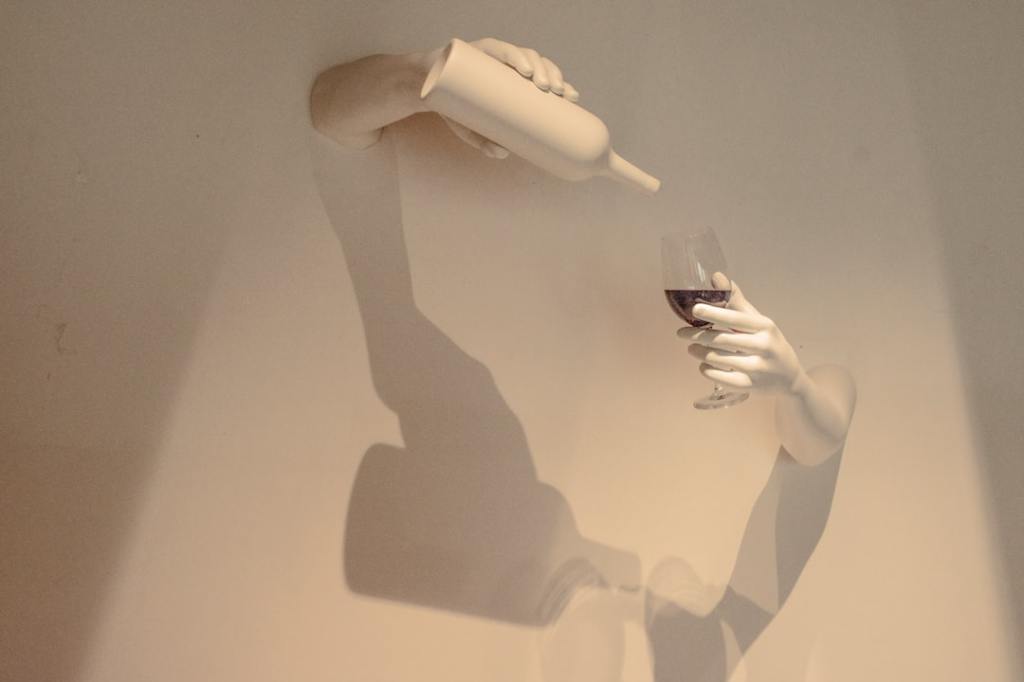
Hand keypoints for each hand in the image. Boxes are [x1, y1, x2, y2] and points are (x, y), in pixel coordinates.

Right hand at [435, 38, 580, 158]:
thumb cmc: (455, 107)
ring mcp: (491, 54)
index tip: (573, 96)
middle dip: (552, 75)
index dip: (562, 83)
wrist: (423, 88)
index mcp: (512, 79)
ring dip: (537, 66)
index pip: (543, 77)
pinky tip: (522, 67)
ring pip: (522, 54)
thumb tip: (503, 153)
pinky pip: (498, 48)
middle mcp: (505, 63)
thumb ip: (485, 141)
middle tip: (558, 93)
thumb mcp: (471, 129)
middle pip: (537, 63)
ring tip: (542, 83)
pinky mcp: (475, 49)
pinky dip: (512, 56)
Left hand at [676, 273, 806, 394]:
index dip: (714, 314)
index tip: (695, 310)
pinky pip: (721, 378)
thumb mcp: (758, 322)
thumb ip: (736, 302)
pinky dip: (707, 370)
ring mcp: (758, 368)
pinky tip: (703, 365)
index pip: (736, 318)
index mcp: (765, 327)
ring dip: (699, 353)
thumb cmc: (769, 344)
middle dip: (697, 335)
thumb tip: (717, 277)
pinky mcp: (750, 386)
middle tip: (681, 333)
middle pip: (722, 340)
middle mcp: (764, 347)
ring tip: (691, 348)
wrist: (789, 379)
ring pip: (718, 358)